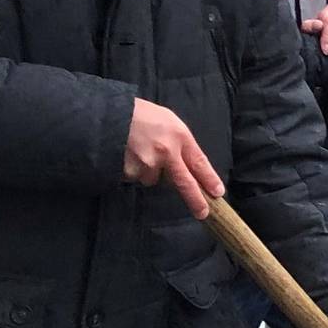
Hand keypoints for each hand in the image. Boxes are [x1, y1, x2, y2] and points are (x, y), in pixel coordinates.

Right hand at [123, 98, 222, 217]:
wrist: (110, 115)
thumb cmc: (141, 114)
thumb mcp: (168, 121)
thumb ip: (179, 143)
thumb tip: (185, 165)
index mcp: (179, 136)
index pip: (199, 162)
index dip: (209, 179)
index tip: (218, 192)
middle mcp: (167, 152)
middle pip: (184, 182)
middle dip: (195, 199)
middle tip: (203, 213)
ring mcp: (147, 164)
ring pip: (153, 179)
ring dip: (149, 172)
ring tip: (139, 151)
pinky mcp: (130, 171)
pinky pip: (136, 177)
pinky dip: (134, 170)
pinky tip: (128, 155)